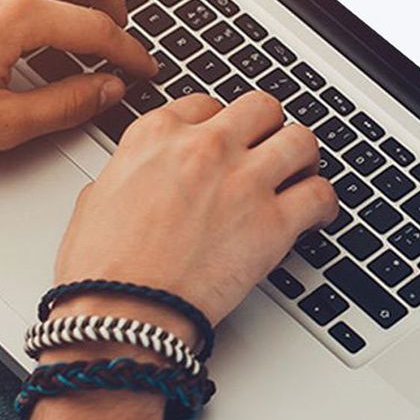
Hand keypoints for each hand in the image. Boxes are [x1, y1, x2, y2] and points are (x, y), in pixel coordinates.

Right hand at [51, 92, 338, 329]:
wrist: (122, 315)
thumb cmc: (101, 271)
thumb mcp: (95, 199)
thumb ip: (125, 173)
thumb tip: (136, 178)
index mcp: (157, 135)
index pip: (207, 104)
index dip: (221, 124)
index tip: (227, 141)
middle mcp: (204, 147)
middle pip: (260, 108)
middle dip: (267, 129)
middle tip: (267, 151)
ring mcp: (243, 181)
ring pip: (300, 139)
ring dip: (303, 157)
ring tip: (300, 175)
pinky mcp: (273, 223)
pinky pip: (320, 194)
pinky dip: (324, 204)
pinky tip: (316, 215)